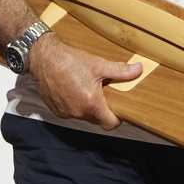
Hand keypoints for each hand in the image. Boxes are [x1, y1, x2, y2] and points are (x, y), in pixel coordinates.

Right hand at [28, 34, 142, 130]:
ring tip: (89, 89)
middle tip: (106, 94)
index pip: (110, 124)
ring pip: (84, 115)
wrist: (44, 59)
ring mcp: (66, 113)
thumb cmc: (70, 61)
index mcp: (91, 104)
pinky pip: (71, 112)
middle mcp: (78, 112)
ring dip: (89, 107)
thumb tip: (138, 69)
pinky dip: (76, 105)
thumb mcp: (99, 65)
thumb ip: (120, 70)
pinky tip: (76, 90)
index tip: (120, 109)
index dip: (117, 119)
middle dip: (103, 110)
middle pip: (97, 119)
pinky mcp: (56, 111)